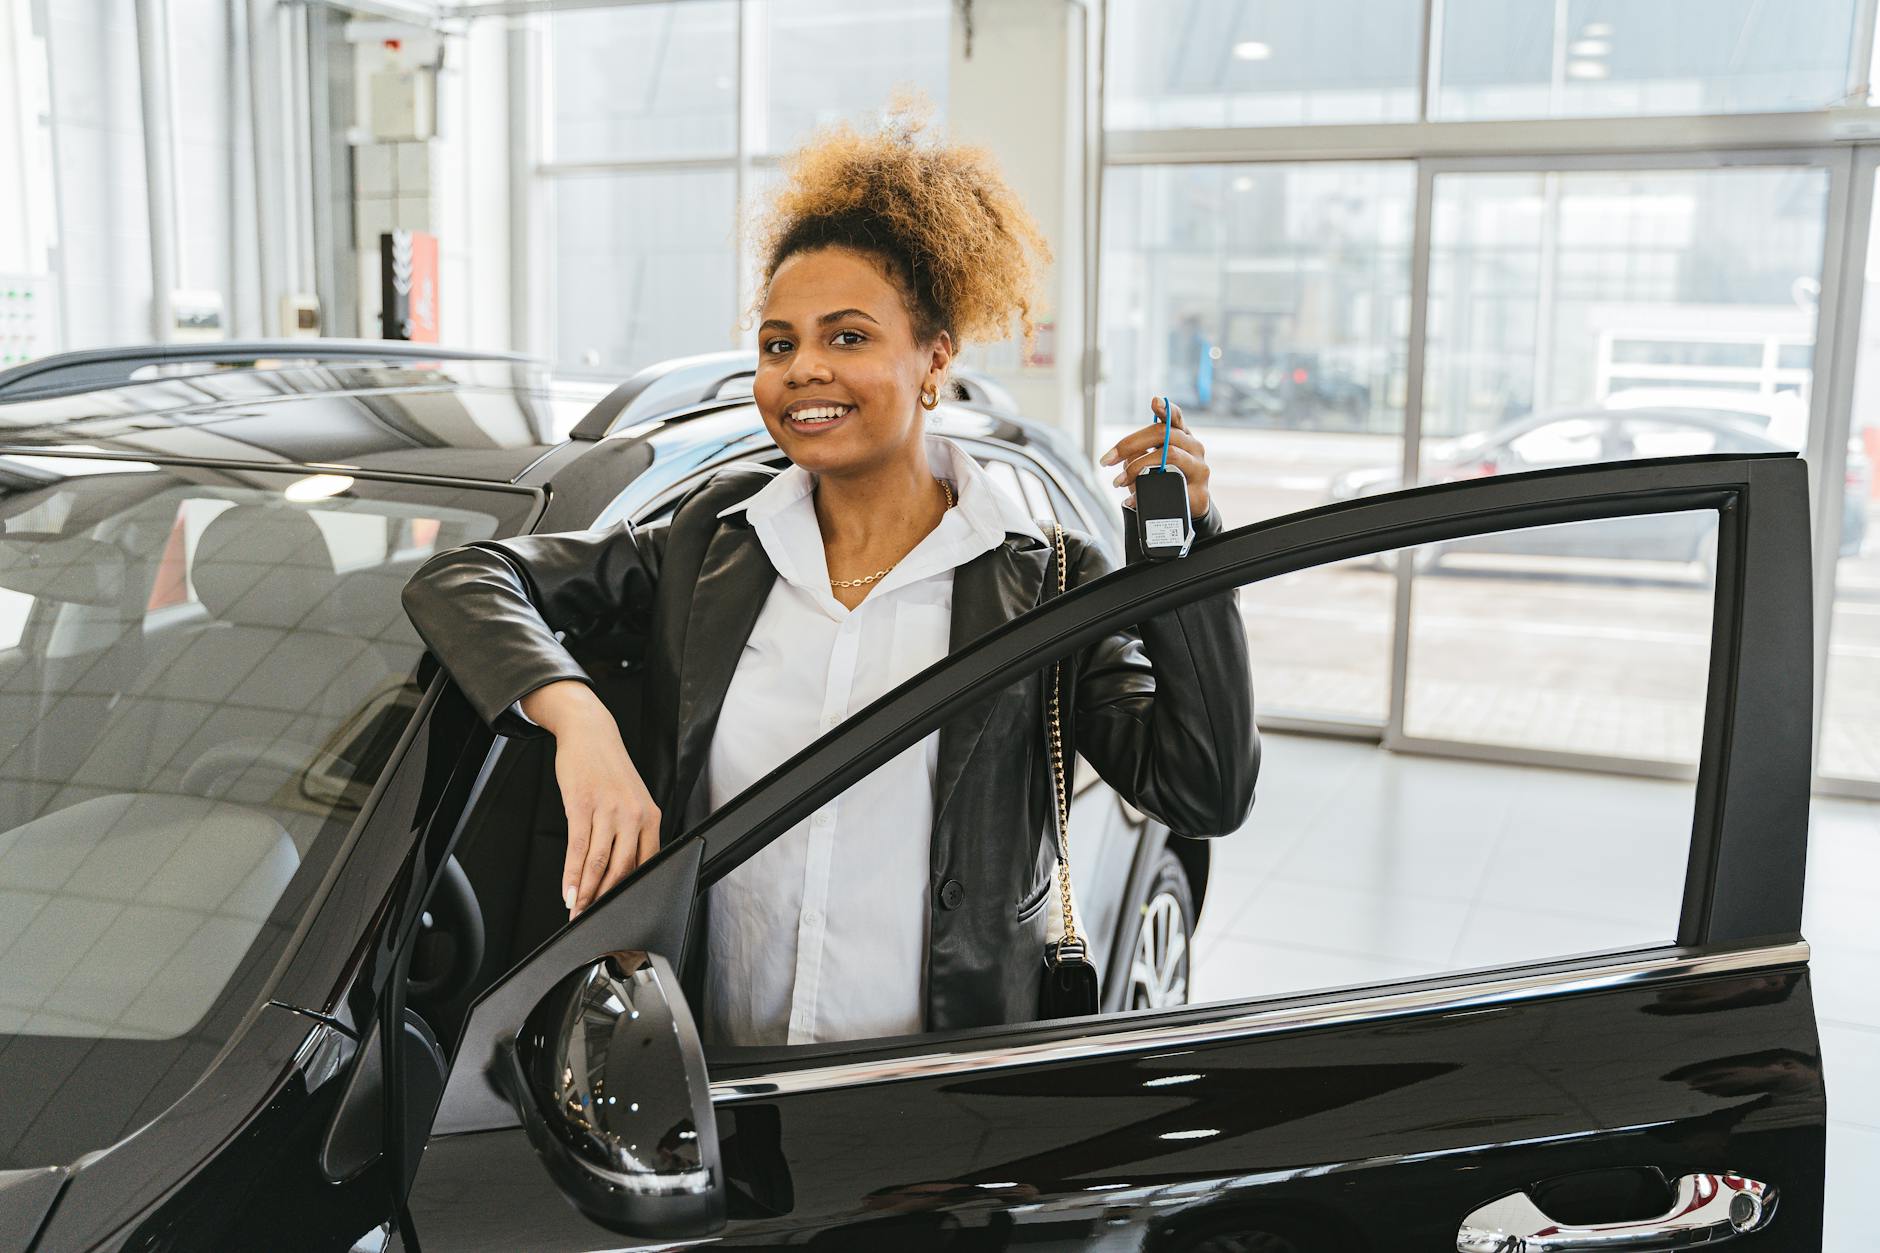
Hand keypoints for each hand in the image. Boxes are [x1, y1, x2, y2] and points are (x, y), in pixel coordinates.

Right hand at [523, 681, 662, 917]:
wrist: (590, 733)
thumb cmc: (608, 769)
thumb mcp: (631, 799)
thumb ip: (632, 832)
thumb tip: (621, 870)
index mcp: (651, 816)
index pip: (646, 864)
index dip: (631, 893)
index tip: (620, 912)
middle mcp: (634, 815)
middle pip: (622, 870)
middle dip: (606, 900)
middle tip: (593, 920)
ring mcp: (608, 810)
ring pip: (599, 864)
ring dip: (586, 893)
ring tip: (577, 912)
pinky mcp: (582, 805)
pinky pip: (578, 848)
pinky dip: (571, 875)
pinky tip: (567, 891)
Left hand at [1099, 397, 1211, 517]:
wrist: (1188, 509)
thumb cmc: (1167, 480)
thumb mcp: (1152, 463)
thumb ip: (1138, 454)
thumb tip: (1122, 458)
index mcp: (1181, 436)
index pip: (1175, 417)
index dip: (1165, 408)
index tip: (1154, 401)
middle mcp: (1193, 447)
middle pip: (1164, 434)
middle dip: (1130, 444)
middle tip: (1106, 460)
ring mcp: (1199, 467)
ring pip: (1170, 454)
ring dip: (1137, 466)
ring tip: (1119, 481)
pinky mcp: (1199, 490)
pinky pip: (1171, 485)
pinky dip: (1146, 491)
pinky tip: (1133, 499)